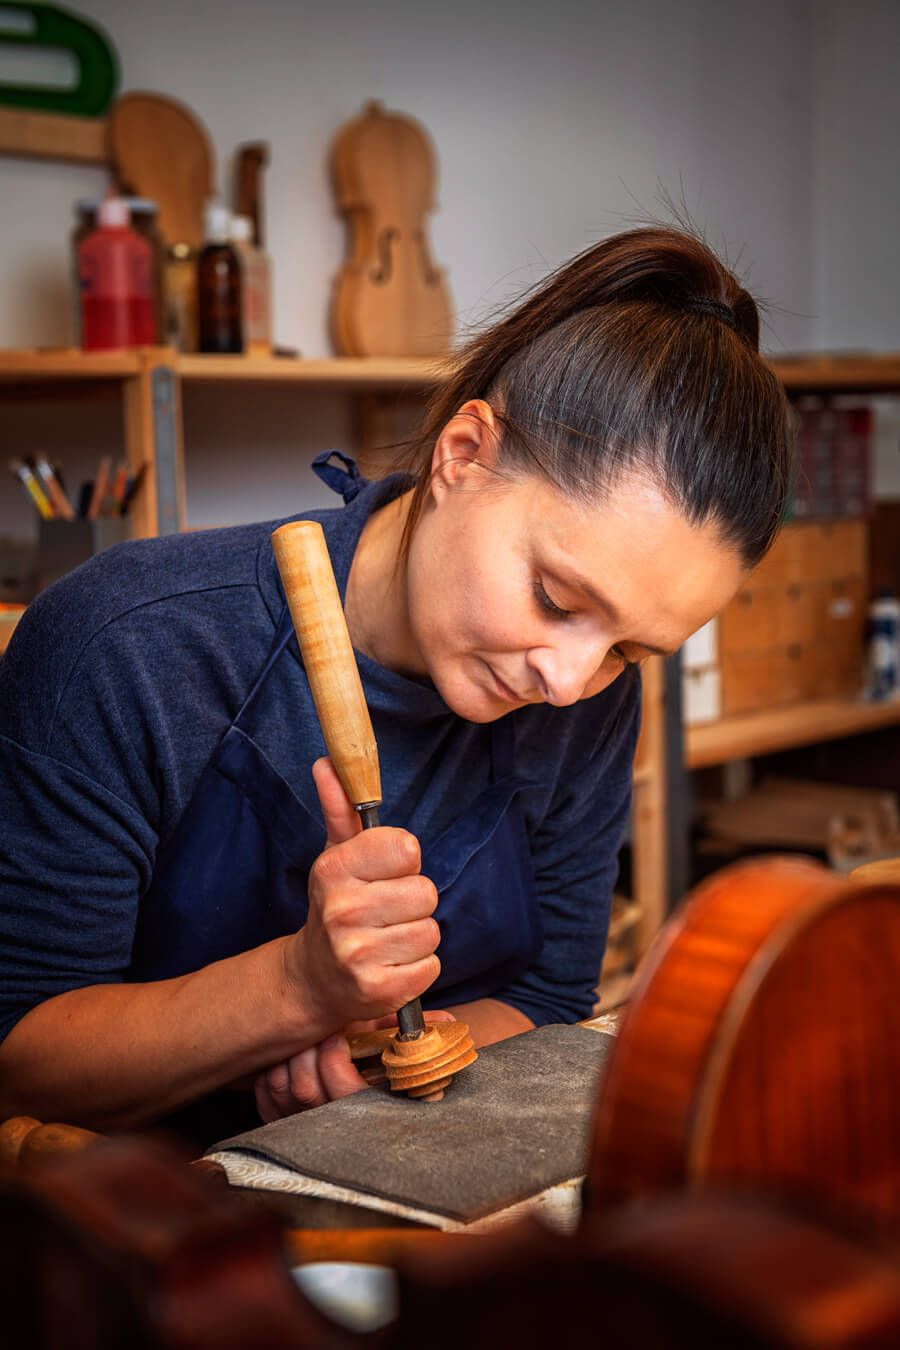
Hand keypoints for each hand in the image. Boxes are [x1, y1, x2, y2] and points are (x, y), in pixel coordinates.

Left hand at [254, 1010, 456, 1121]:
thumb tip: (447, 1022)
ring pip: (283, 1090)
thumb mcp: (399, 1050)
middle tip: (316, 1030)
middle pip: (306, 1090)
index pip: (343, 1093)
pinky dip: (271, 1072)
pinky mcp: (280, 1121)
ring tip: (302, 1039)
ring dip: (287, 1059)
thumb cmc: (383, 1066)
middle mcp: (332, 1123)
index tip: (338, 1036)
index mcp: (365, 1108)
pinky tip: (285, 1058)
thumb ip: (417, 1036)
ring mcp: (303, 1126)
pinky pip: (266, 1096)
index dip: (336, 1063)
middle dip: (307, 1053)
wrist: (359, 1088)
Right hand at [284, 758, 440, 1033]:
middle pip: (426, 892)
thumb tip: (327, 763)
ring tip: (388, 939)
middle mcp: (342, 910)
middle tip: (386, 912)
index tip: (384, 872)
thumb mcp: (336, 856)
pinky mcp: (377, 990)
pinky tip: (392, 965)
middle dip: (413, 902)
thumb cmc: (336, 907)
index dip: (404, 861)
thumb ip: (340, 808)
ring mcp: (357, 954)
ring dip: (416, 937)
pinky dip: (419, 968)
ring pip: (430, 931)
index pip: (407, 848)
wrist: (314, 978)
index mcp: (335, 870)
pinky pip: (431, 966)